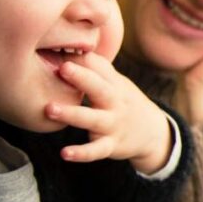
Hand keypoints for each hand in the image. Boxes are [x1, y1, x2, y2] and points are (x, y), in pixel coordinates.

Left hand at [46, 52, 172, 173]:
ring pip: (93, 119)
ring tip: (50, 109)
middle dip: (82, 78)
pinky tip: (65, 153)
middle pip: (100, 89)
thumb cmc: (125, 103)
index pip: (100, 69)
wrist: (152, 133)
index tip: (63, 52)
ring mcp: (113, 125)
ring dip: (72, 114)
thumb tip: (74, 48)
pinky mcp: (111, 146)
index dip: (83, 62)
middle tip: (62, 68)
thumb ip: (98, 69)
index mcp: (114, 86)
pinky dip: (82, 153)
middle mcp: (115, 104)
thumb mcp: (118, 84)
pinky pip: (96, 150)